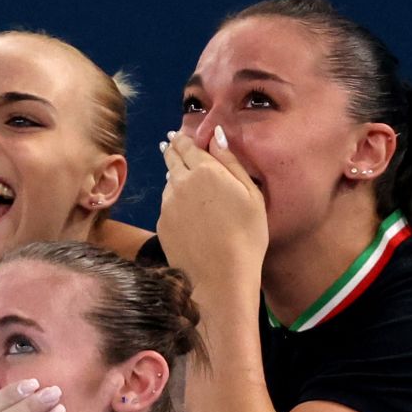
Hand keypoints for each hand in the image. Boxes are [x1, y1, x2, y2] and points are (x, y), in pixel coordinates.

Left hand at [157, 128, 267, 298]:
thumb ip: (231, 162)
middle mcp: (179, 183)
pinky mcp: (161, 225)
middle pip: (172, 160)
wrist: (220, 277)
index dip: (183, 138)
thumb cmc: (246, 236)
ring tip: (181, 176)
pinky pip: (167, 205)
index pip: (188, 146)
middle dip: (173, 150)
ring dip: (174, 177)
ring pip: (169, 183)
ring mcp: (167, 205)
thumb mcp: (250, 194)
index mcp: (204, 170)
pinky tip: (185, 208)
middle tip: (170, 143)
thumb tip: (217, 135)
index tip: (178, 134)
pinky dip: (174, 201)